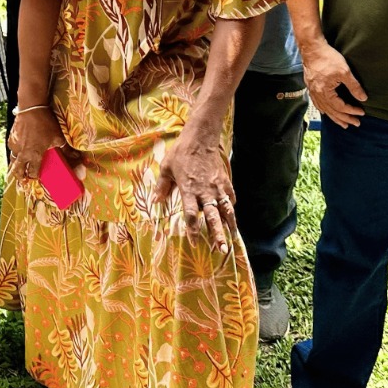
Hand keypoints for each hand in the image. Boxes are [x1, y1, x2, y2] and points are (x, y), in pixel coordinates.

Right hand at [9, 108, 68, 179]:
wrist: (31, 108)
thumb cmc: (46, 123)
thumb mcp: (58, 137)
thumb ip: (66, 149)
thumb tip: (77, 157)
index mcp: (34, 155)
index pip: (32, 172)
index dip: (35, 177)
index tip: (37, 177)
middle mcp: (23, 153)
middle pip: (17, 171)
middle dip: (21, 177)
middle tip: (23, 179)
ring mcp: (15, 146)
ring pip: (12, 160)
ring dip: (15, 166)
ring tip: (18, 167)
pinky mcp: (11, 138)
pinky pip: (11, 149)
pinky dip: (14, 152)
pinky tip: (18, 150)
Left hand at [156, 122, 236, 252]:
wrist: (200, 137)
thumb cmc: (181, 152)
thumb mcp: (166, 168)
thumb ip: (162, 186)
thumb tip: (155, 201)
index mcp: (189, 190)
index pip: (191, 216)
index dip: (193, 231)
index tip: (195, 243)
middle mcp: (204, 191)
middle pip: (212, 218)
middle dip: (218, 235)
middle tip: (221, 250)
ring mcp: (217, 187)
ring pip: (225, 210)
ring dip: (229, 225)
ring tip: (233, 239)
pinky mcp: (225, 181)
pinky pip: (230, 197)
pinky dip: (231, 206)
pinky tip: (232, 215)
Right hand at [304, 41, 365, 127]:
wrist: (312, 48)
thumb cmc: (328, 58)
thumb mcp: (344, 71)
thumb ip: (354, 86)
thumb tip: (363, 98)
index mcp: (325, 92)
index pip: (340, 107)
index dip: (352, 111)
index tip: (361, 113)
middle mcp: (317, 94)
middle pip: (332, 111)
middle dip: (345, 118)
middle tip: (356, 123)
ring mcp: (312, 91)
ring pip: (324, 109)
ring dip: (335, 117)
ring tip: (343, 123)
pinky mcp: (310, 86)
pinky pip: (317, 103)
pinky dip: (324, 110)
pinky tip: (327, 112)